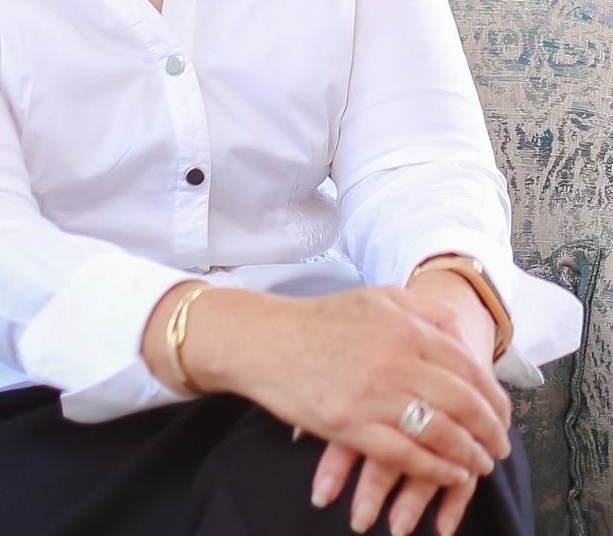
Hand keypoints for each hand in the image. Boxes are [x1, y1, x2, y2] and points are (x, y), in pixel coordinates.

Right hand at [308, 270, 505, 534]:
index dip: (493, 396)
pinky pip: (406, 455)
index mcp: (405, 327)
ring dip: (469, 454)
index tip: (505, 414)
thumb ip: (422, 312)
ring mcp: (372, 395)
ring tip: (481, 464)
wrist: (266, 340)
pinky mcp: (350, 426)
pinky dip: (435, 469)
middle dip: (490, 430)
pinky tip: (451, 474)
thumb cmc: (321, 319)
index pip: (466, 366)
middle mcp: (395, 360)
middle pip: (461, 402)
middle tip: (501, 447)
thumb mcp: (377, 299)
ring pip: (439, 433)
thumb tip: (462, 334)